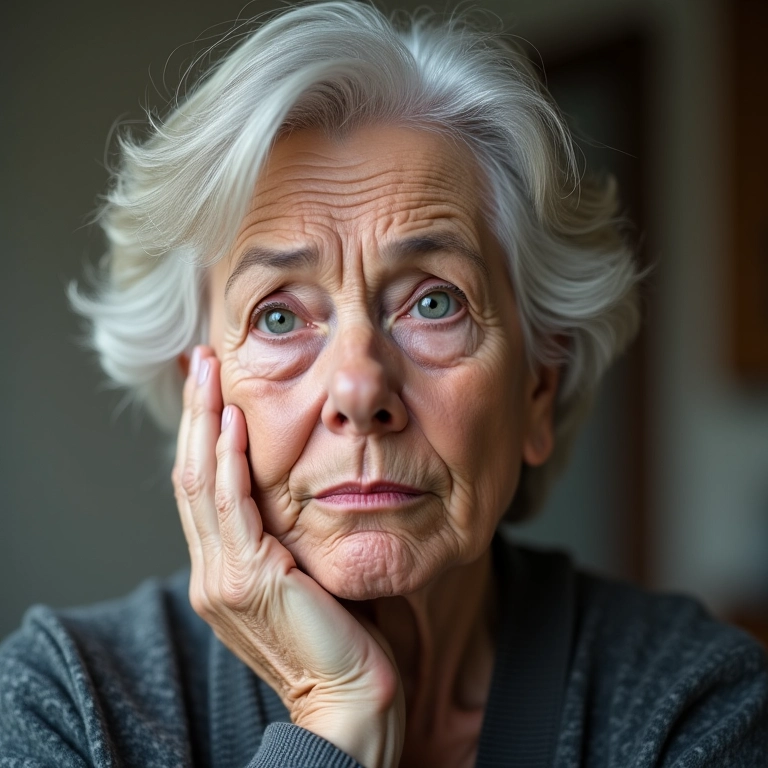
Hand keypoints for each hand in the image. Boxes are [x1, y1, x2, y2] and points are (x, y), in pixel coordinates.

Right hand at [171, 346, 404, 767]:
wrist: (351, 700)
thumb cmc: (343, 637)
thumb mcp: (309, 573)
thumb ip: (292, 536)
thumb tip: (305, 489)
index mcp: (224, 570)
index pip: (203, 487)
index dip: (202, 433)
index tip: (211, 386)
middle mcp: (211, 571)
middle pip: (192, 474)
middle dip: (195, 413)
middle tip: (199, 360)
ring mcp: (221, 578)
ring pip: (200, 482)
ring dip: (204, 422)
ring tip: (208, 372)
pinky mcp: (245, 581)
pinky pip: (229, 507)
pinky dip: (227, 460)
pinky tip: (230, 421)